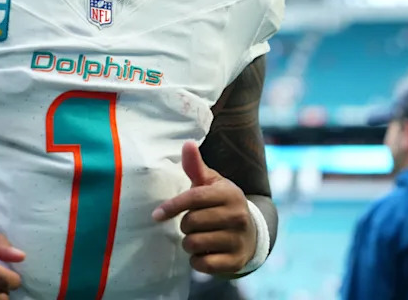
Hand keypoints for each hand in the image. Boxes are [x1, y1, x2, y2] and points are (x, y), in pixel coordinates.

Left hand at [152, 141, 255, 274]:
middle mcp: (237, 216)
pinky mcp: (236, 261)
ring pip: (194, 244)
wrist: (251, 233)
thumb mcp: (212, 184)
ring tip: (199, 237)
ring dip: (189, 243)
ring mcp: (238, 239)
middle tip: (192, 224)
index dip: (172, 206)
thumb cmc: (221, 204)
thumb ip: (196, 167)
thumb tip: (187, 143)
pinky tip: (205, 253)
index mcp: (230, 193)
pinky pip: (203, 264)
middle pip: (190, 223)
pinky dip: (197, 260)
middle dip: (184, 225)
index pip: (194, 199)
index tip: (156, 215)